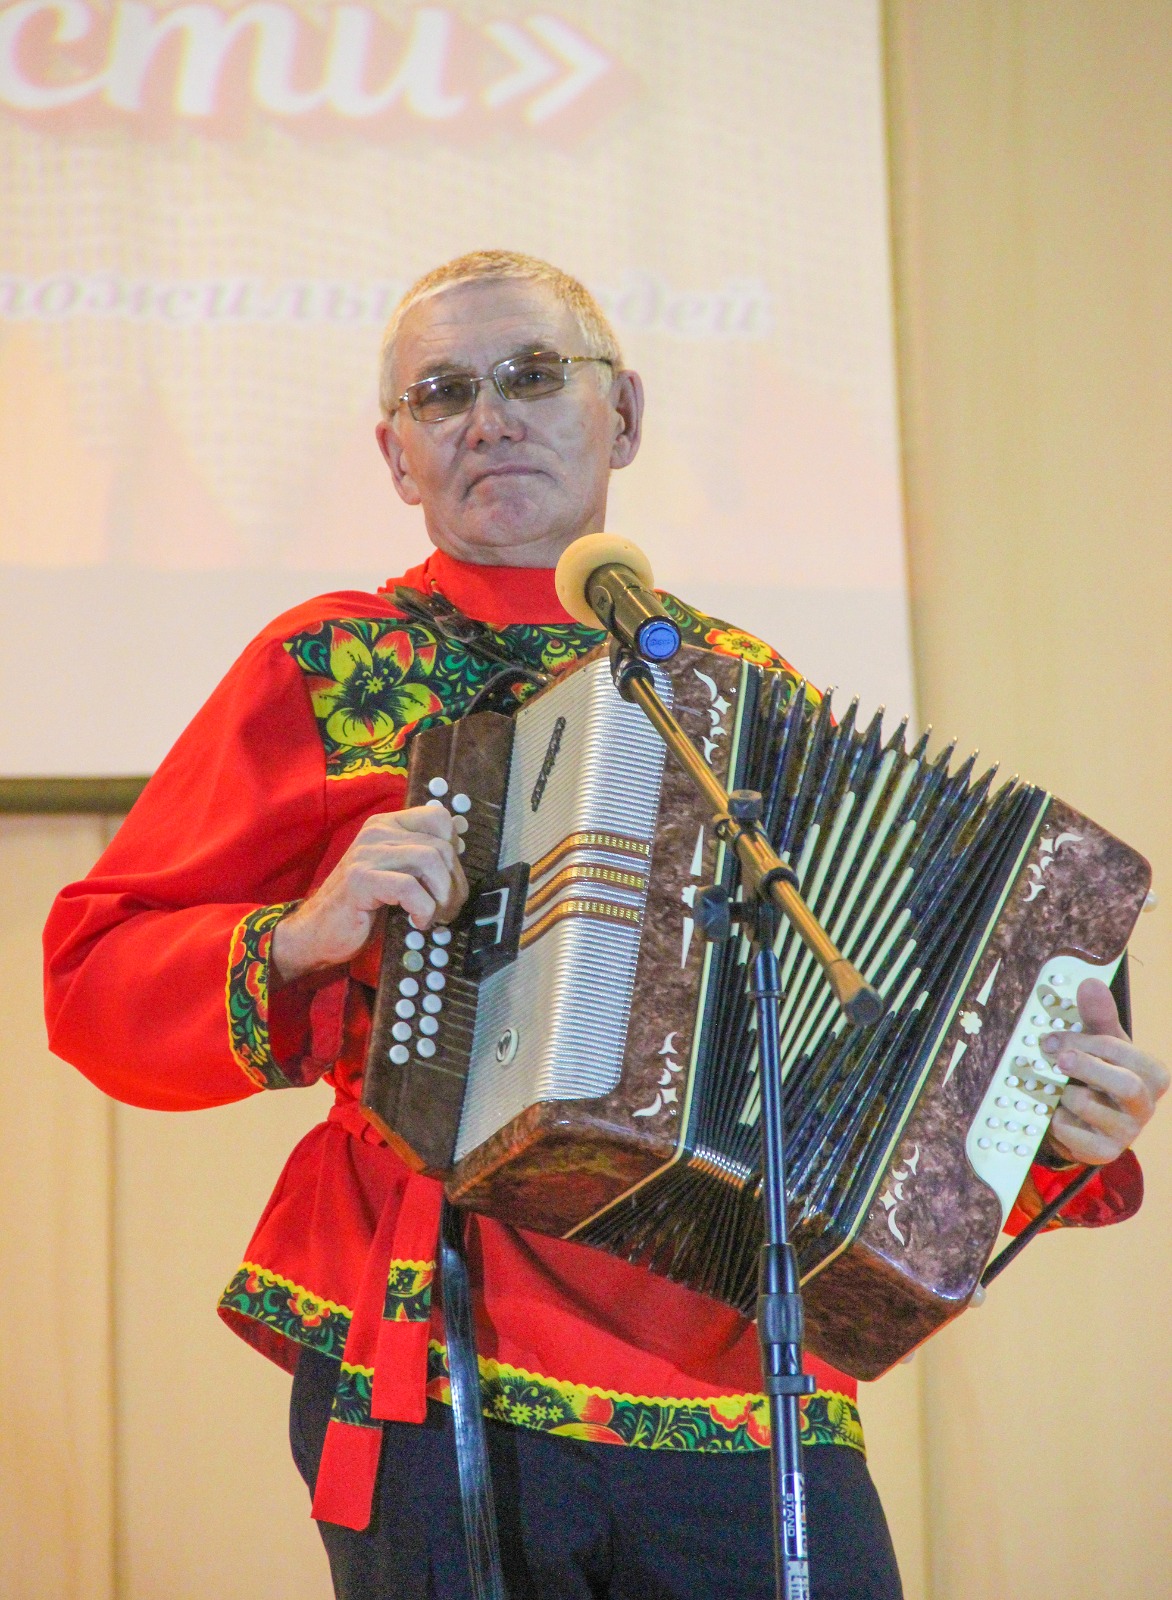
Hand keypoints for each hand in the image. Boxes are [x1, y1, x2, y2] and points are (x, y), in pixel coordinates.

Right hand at [271, 804, 467, 983]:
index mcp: (387, 825)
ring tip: (435, 917)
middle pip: (441, 846)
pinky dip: (423, 908)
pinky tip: (417, 922)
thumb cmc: (362, 907)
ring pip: (430, 861)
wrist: (317, 933)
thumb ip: (422, 855)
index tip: (449, 878)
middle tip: (447, 910)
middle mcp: (376, 832)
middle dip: (454, 885)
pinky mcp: (360, 880)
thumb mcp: (396, 874)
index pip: (439, 817)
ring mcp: (366, 854)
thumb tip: (461, 837)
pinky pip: (410, 887)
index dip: (455, 849)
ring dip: (442, 897)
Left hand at [1039, 977, 1168, 1165]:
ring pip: (1094, 1110)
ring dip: (1064, 1094)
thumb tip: (1090, 982)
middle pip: (1125, 1086)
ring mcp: (1127, 1133)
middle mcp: (1146, 1106)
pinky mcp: (1103, 1153)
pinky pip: (1074, 1135)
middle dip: (1087, 1067)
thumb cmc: (1099, 1071)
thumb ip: (1098, 1015)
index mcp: (1152, 1074)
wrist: (1086, 1118)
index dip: (1086, 1042)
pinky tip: (1053, 1111)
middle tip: (1055, 1057)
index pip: (1124, 1053)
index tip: (1051, 1037)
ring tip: (1054, 1087)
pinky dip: (1057, 1120)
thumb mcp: (1101, 1041)